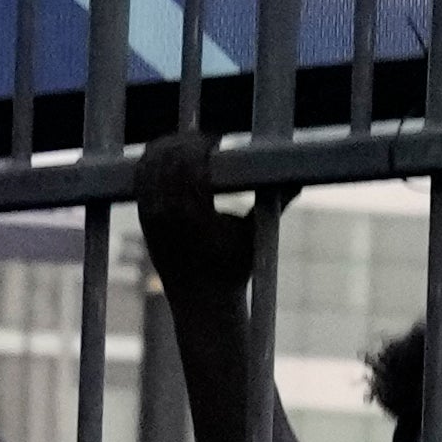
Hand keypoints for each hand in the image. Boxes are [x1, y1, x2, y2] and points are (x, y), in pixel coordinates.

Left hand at [130, 133, 262, 304]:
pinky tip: (172, 158)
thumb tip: (301, 179)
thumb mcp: (255, 235)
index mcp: (193, 212)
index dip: (204, 142)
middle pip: (168, 157)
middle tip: (207, 139)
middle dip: (186, 141)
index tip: (220, 139)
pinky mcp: (144, 219)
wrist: (201, 302)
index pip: (189, 161)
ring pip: (149, 164)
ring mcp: (151, 216)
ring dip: (168, 148)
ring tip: (191, 144)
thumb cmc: (233, 269)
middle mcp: (166, 212)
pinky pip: (141, 179)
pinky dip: (153, 162)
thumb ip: (275, 202)